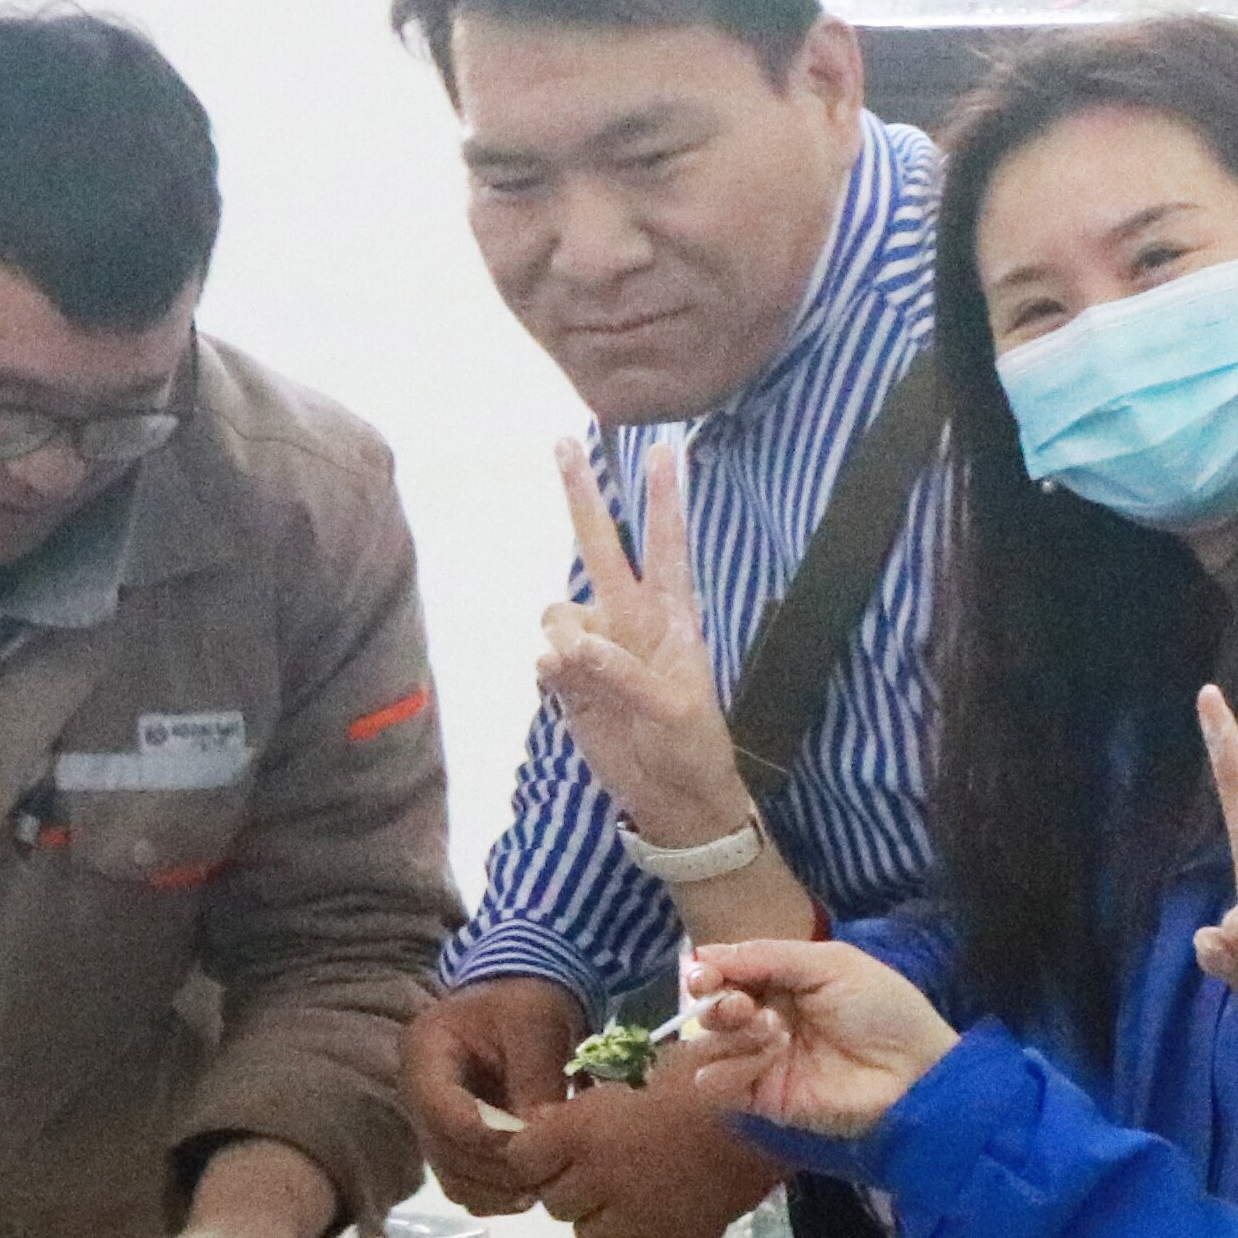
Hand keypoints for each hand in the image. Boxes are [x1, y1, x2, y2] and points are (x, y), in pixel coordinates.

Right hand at [407, 976, 589, 1213]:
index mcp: (425, 1051)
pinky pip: (466, 1185)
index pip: (441, 1109)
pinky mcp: (453, 1145)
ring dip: (498, 1189)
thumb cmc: (527, 1001)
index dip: (484, 1136)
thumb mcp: (537, 1024)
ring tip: (543, 1182)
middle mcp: (417, 1093)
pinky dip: (497, 1195)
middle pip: (444, 1151)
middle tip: (546, 1171)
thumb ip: (535, 1079)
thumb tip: (539, 1140)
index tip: (532, 1144)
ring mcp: (432, 1123)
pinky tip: (532, 1187)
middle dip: (497, 1167)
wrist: (523, 1001)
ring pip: (453, 1177)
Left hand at [507, 1073, 792, 1237]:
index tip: (547, 1144)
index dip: (533, 1151)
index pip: (523, 1157)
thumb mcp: (642, 1072)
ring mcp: (635, 1218)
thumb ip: (592, 1105)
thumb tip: (550, 1123)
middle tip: (590, 1168)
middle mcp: (600, 1181)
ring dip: (599, 1215)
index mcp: (585, 1131)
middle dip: (565, 1185)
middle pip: (555, 1202)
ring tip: (624, 1193)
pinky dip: (640, 1231)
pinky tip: (661, 1206)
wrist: (770, 1118)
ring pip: (590, 1234)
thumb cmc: (708, 1076)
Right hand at [536, 439, 752, 847]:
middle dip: (583, 496)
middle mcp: (631, 621)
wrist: (672, 796)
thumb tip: (570, 645)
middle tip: (562, 442)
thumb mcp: (674, 711)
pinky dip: (550, 670)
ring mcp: (598, 649)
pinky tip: (565, 690)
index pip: (667, 546)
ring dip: (560, 635)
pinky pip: (545, 658)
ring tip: (577, 671)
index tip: (663, 450)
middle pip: (602, 547)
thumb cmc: (691, 747)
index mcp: (671, 618)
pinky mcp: (571, 682)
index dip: (663, 500)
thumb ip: (623, 673)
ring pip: (558, 613)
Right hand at [670, 941, 968, 1144]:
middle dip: (717, 1003)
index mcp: (780, 983)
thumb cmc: (883, 1008)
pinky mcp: (762, 1098)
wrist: (913, 1071)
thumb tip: (704, 954)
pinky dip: (731, 1069)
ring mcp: (761, 1061)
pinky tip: (768, 1058)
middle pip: (711, 1010)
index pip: (725, 975)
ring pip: (709, 1047)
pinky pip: (718, 1085)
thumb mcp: (830, 963)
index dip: (707, 972)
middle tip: (742, 1005)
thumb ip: (767, 956)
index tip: (702, 974)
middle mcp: (764, 1020)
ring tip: (771, 1030)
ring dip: (730, 1034)